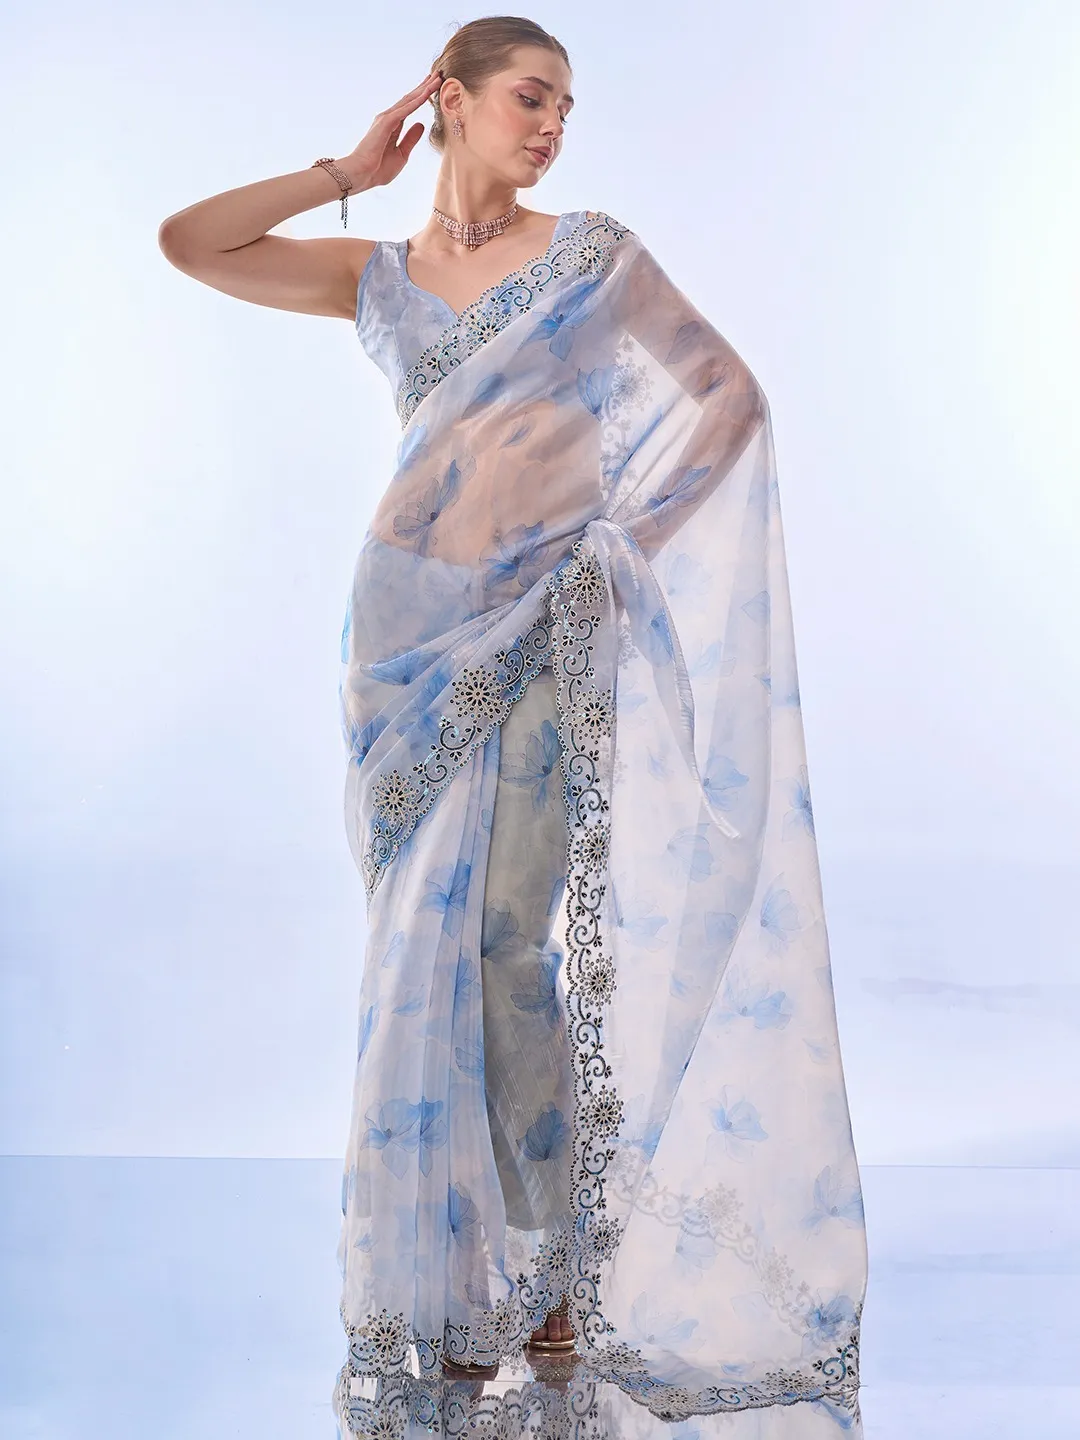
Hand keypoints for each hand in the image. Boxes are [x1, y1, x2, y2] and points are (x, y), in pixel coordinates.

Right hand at [341, 71, 442, 190]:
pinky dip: (418, 100)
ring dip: (424, 89)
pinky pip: (406, 109)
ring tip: (437, 77)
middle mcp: (389, 118)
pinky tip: (428, 92)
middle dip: (425, 86)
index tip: (435, 87)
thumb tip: (421, 124)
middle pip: (410, 99)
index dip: (423, 96)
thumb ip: (411, 139)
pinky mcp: (386, 122)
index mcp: (392, 126)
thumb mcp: (401, 154)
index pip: (410, 107)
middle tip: (438, 74)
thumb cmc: (377, 169)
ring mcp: (387, 118)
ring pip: (410, 100)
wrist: (362, 175)